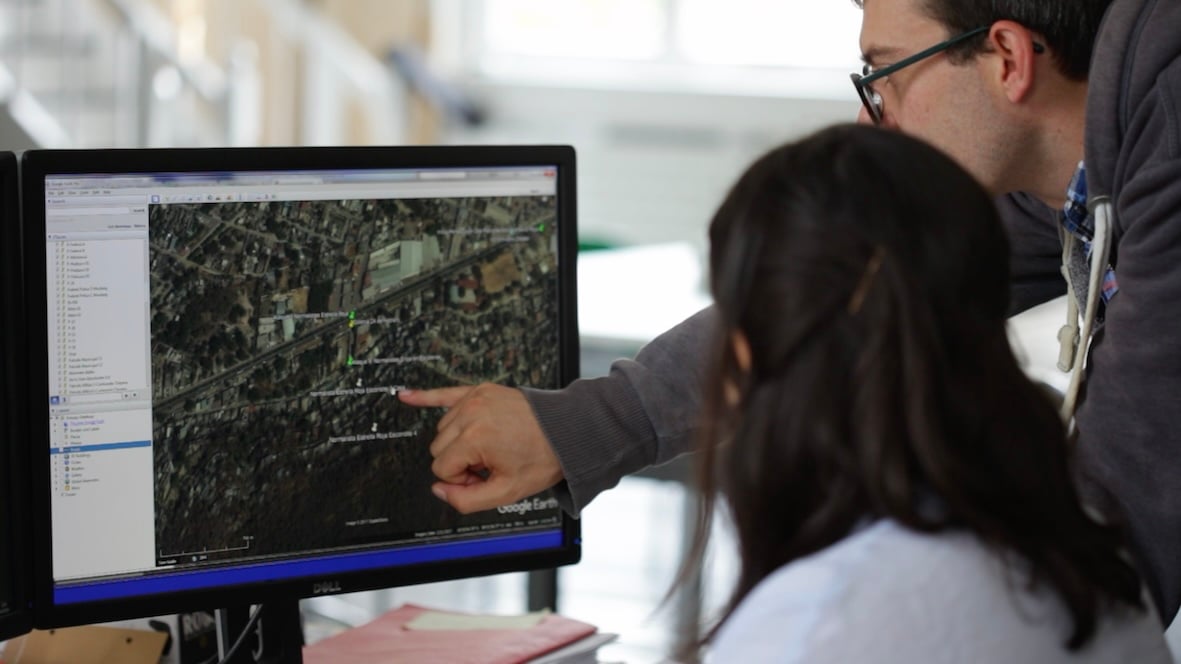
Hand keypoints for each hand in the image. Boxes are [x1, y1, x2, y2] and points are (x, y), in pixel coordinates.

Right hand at [398, 383, 563, 513]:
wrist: (566, 430)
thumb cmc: (541, 458)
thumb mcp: (506, 492)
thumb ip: (466, 500)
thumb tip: (440, 490)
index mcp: (475, 438)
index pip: (441, 469)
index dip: (461, 479)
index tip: (484, 477)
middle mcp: (472, 414)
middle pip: (438, 449)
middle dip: (458, 462)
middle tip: (488, 464)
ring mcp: (475, 399)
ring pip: (443, 429)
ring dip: (459, 442)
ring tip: (490, 446)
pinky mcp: (480, 390)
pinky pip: (445, 393)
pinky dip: (425, 396)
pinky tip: (406, 396)